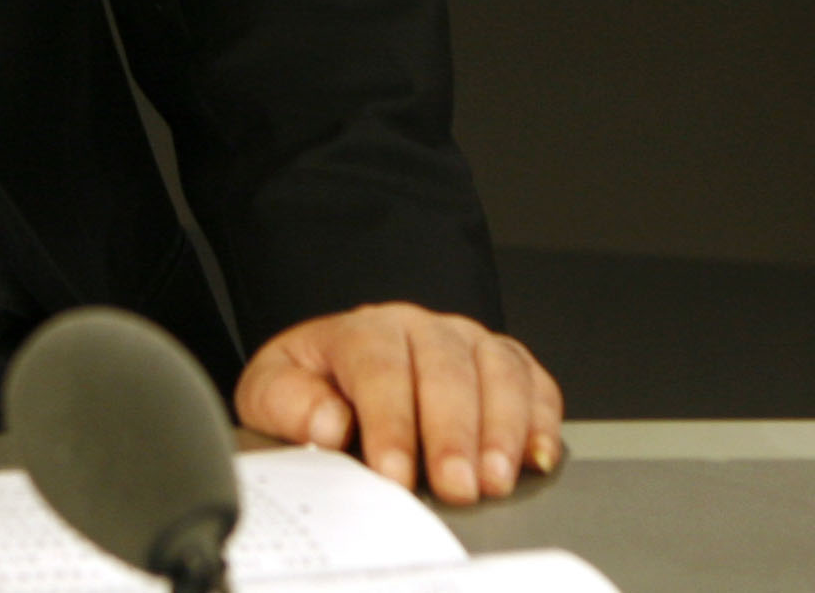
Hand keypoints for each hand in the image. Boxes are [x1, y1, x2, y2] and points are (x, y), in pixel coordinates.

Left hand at [233, 303, 563, 506]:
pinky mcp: (503, 365)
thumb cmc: (311, 387)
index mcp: (361, 330)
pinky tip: (537, 456)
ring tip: (496, 479)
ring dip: (502, 429)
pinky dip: (542, 419)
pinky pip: (534, 382)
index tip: (395, 473)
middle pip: (445, 369)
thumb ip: (287, 403)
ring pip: (497, 370)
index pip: (380, 368)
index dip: (391, 424)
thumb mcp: (272, 393)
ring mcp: (466, 341)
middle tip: (456, 486)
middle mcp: (420, 328)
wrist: (339, 370)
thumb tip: (327, 421)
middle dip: (452, 434)